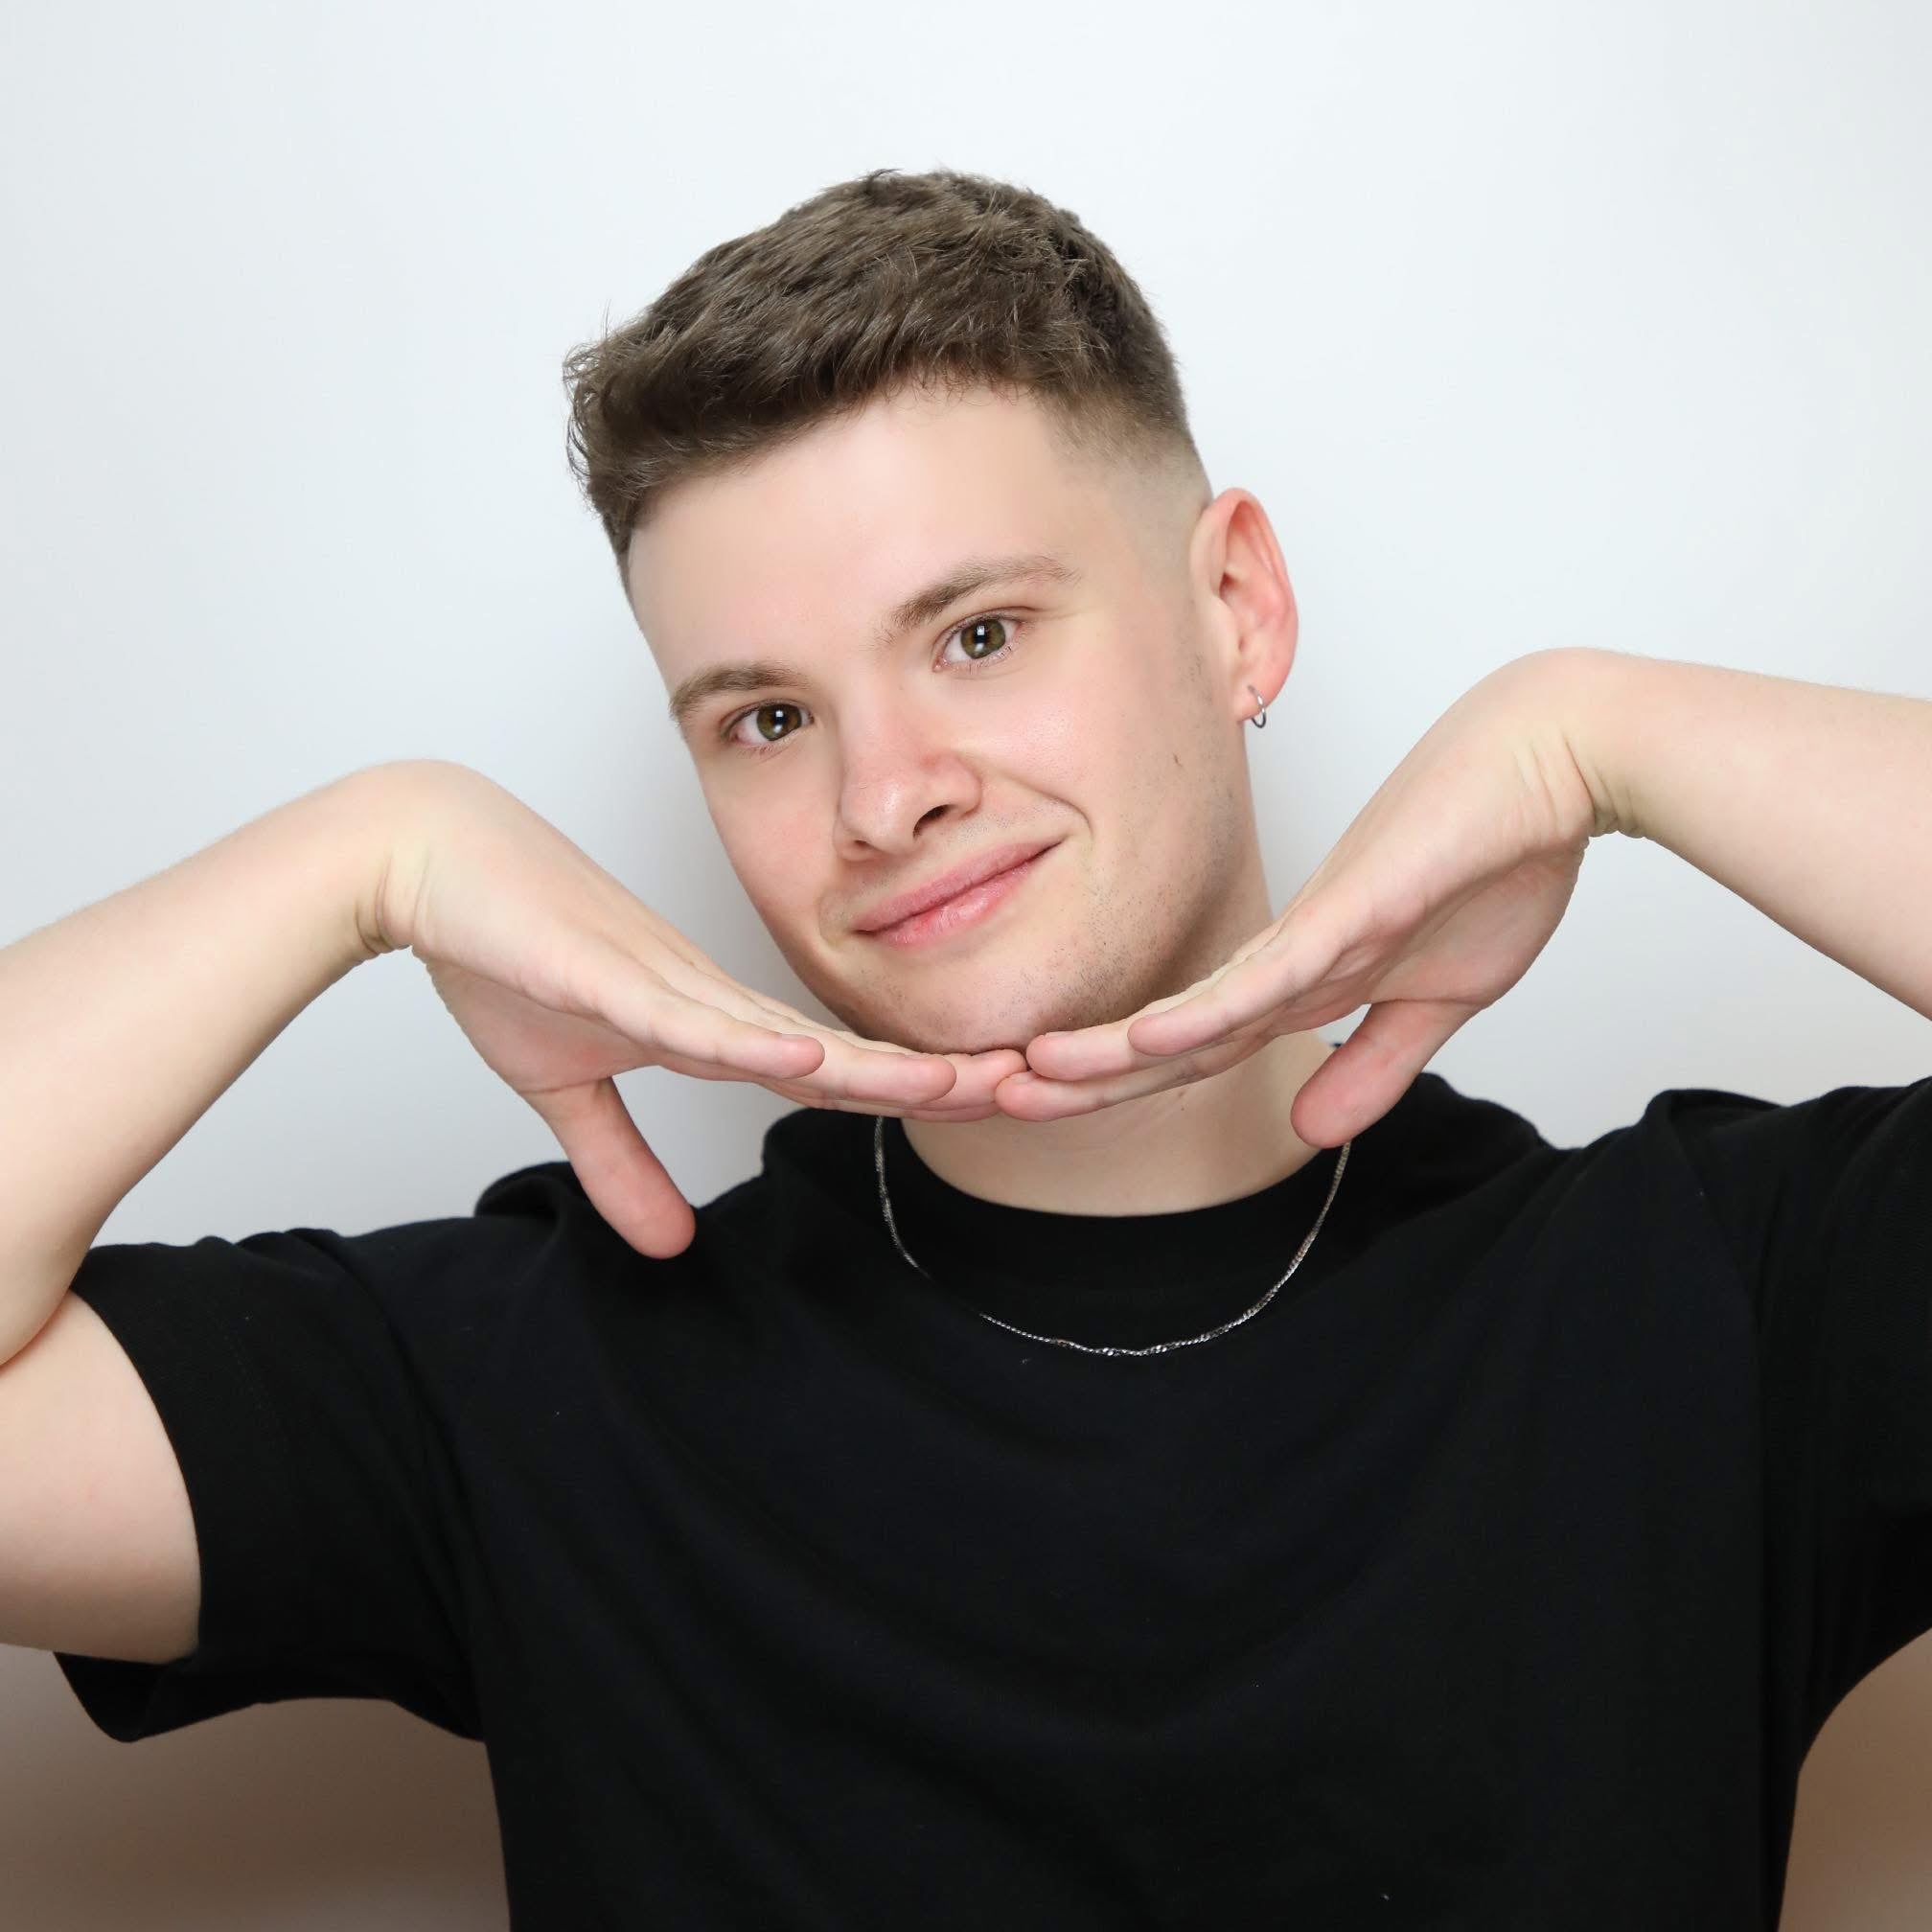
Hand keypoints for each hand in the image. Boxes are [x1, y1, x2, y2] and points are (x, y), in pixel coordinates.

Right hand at [369, 762, 1026, 1257]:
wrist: (428, 862)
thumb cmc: (503, 955)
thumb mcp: (563, 1088)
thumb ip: (621, 1161)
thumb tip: (667, 1244)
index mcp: (709, 1023)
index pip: (826, 1073)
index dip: (903, 1094)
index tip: (985, 1108)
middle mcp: (710, 1000)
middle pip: (837, 1054)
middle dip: (932, 1078)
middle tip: (1031, 1092)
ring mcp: (666, 983)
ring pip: (787, 1035)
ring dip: (870, 1065)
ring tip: (959, 1085)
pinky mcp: (610, 976)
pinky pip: (690, 1018)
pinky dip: (748, 1043)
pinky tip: (808, 1061)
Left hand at [1003, 652, 1603, 1146]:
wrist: (1555, 761)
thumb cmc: (1497, 862)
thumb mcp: (1437, 1001)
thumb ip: (1371, 1065)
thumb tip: (1307, 1133)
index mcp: (1300, 977)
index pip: (1190, 1048)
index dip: (1116, 1085)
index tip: (1045, 1111)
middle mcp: (1286, 955)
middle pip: (1163, 1035)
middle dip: (1077, 1077)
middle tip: (984, 1100)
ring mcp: (1312, 930)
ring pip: (1191, 1010)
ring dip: (1107, 1053)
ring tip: (1020, 1083)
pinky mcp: (1351, 909)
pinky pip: (1266, 976)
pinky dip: (1205, 1014)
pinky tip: (1142, 1042)